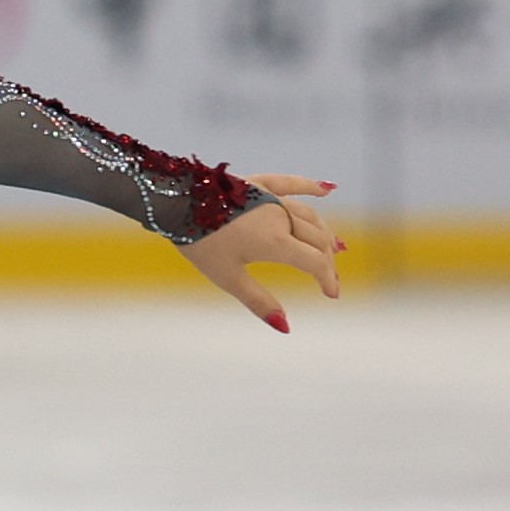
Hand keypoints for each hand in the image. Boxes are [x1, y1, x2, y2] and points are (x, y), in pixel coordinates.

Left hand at [184, 176, 343, 331]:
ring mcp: (271, 198)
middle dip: (326, 259)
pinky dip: (310, 186)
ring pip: (308, 215)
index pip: (315, 262)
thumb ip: (258, 300)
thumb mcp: (228, 278)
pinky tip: (327, 190)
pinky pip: (290, 183)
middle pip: (317, 239)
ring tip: (334, 246)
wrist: (174, 204)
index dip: (327, 279)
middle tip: (329, 276)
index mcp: (276, 242)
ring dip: (324, 232)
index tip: (332, 294)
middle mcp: (281, 217)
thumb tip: (285, 327)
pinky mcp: (257, 183)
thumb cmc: (199, 243)